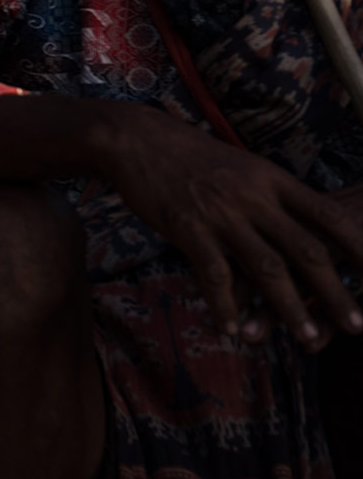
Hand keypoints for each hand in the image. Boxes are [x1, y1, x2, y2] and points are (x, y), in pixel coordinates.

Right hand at [102, 104, 362, 349]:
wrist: (138, 140)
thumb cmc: (191, 156)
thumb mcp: (242, 166)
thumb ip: (271, 195)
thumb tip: (304, 224)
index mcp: (272, 179)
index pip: (327, 215)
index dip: (357, 246)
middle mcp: (253, 197)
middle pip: (305, 250)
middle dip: (336, 292)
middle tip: (357, 324)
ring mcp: (221, 214)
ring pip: (267, 269)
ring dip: (292, 309)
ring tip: (310, 338)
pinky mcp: (188, 228)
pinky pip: (215, 276)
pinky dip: (227, 306)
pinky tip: (233, 328)